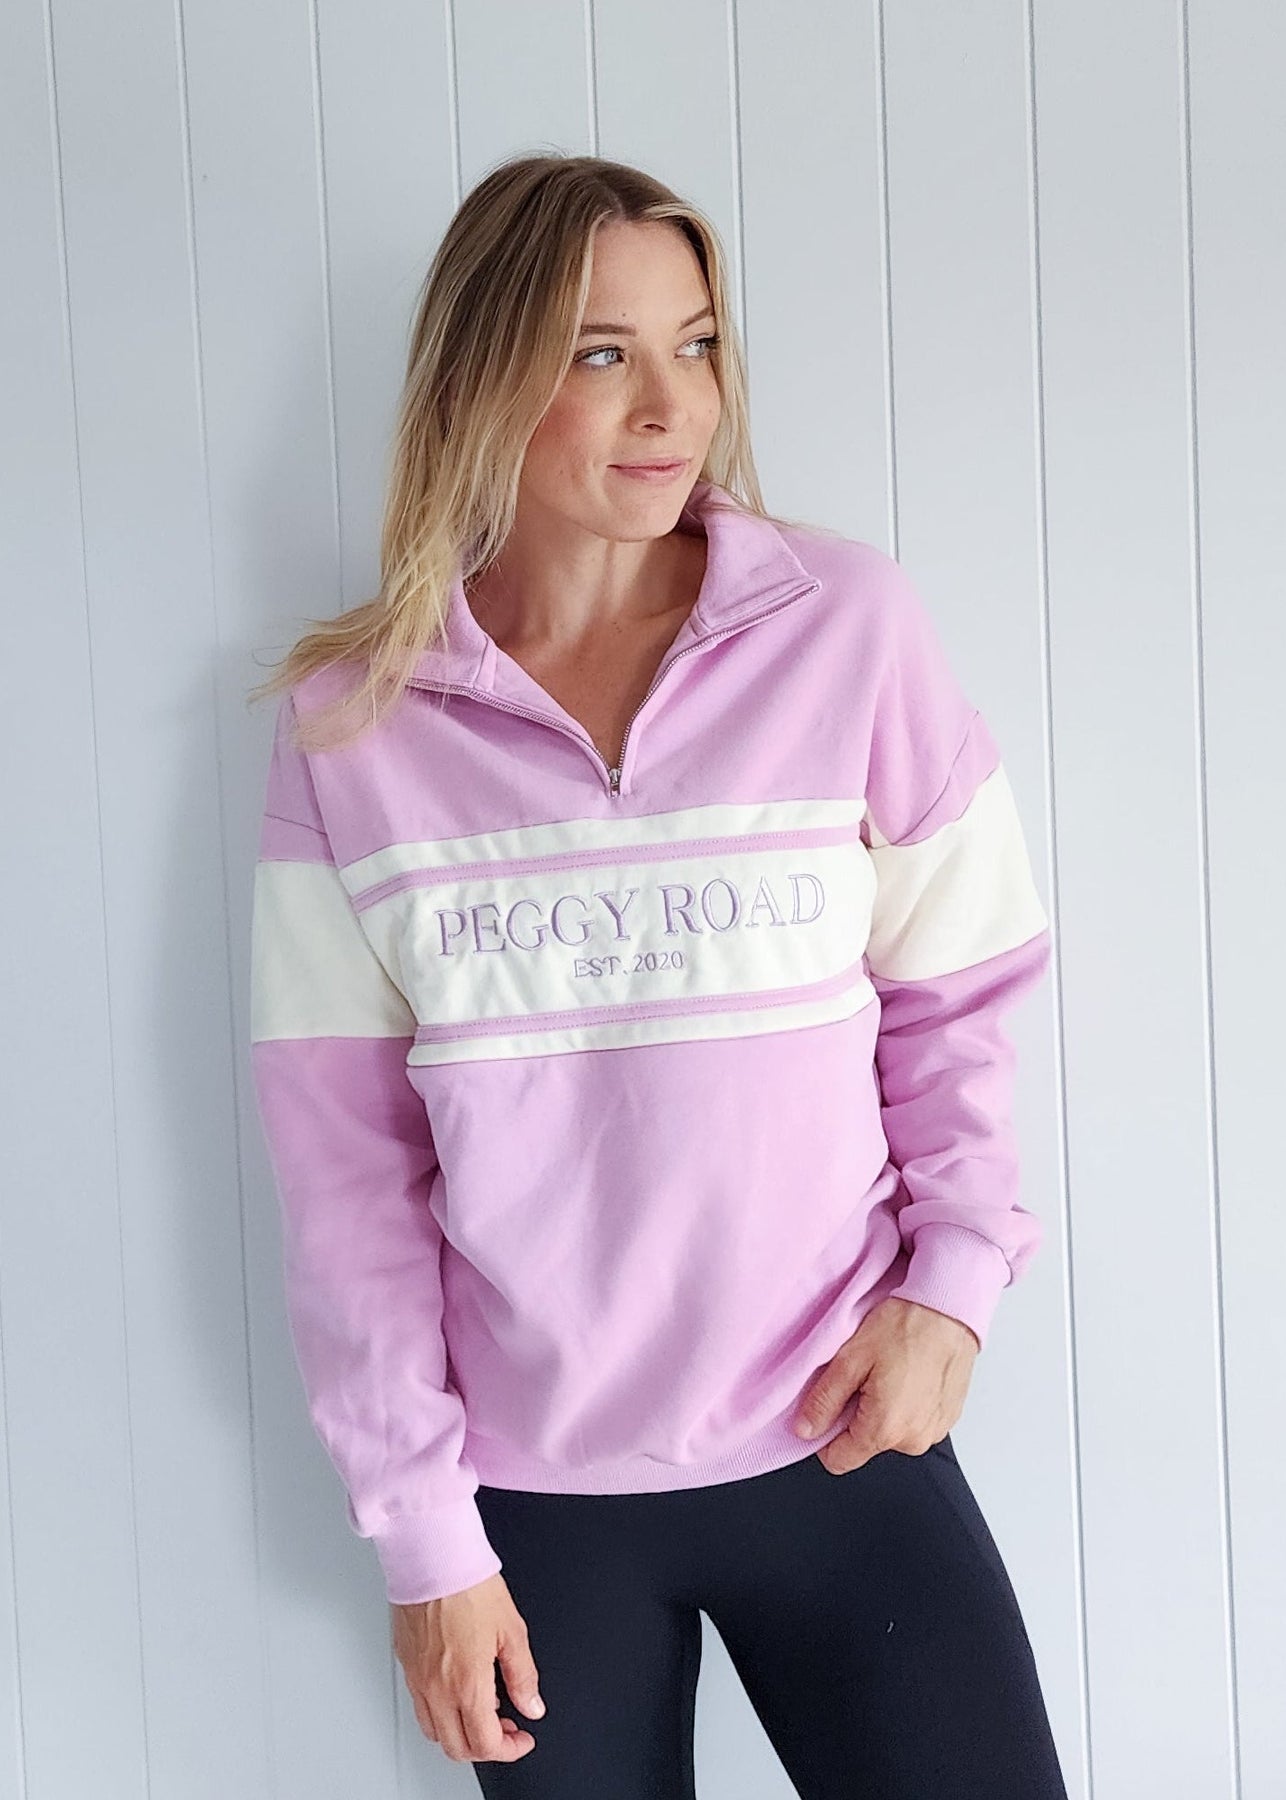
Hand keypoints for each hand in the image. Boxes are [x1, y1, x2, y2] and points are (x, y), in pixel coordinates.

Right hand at [391, 1571, 544, 1762]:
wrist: (433, 1557)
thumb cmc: (469, 1585)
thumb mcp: (511, 1630)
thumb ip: (523, 1675)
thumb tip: (532, 1704)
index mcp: (467, 1684)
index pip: (486, 1745)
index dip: (510, 1750)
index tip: (522, 1739)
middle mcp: (437, 1689)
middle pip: (457, 1748)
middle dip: (486, 1747)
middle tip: (506, 1728)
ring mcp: (417, 1679)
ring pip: (434, 1732)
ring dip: (461, 1733)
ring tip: (484, 1709)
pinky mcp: (405, 1664)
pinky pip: (420, 1706)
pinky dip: (442, 1713)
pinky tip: (460, 1690)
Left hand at [792, 1296, 979, 1473]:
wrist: (950, 1308)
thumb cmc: (905, 1327)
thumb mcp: (851, 1358)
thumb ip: (824, 1400)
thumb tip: (805, 1430)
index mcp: (884, 1430)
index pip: (838, 1460)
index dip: (824, 1434)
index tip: (830, 1404)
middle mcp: (913, 1440)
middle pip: (864, 1445)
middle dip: (856, 1415)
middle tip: (865, 1375)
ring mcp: (934, 1432)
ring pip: (890, 1434)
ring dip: (883, 1409)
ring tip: (890, 1371)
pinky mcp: (948, 1419)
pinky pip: (914, 1423)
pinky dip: (906, 1404)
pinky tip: (909, 1373)